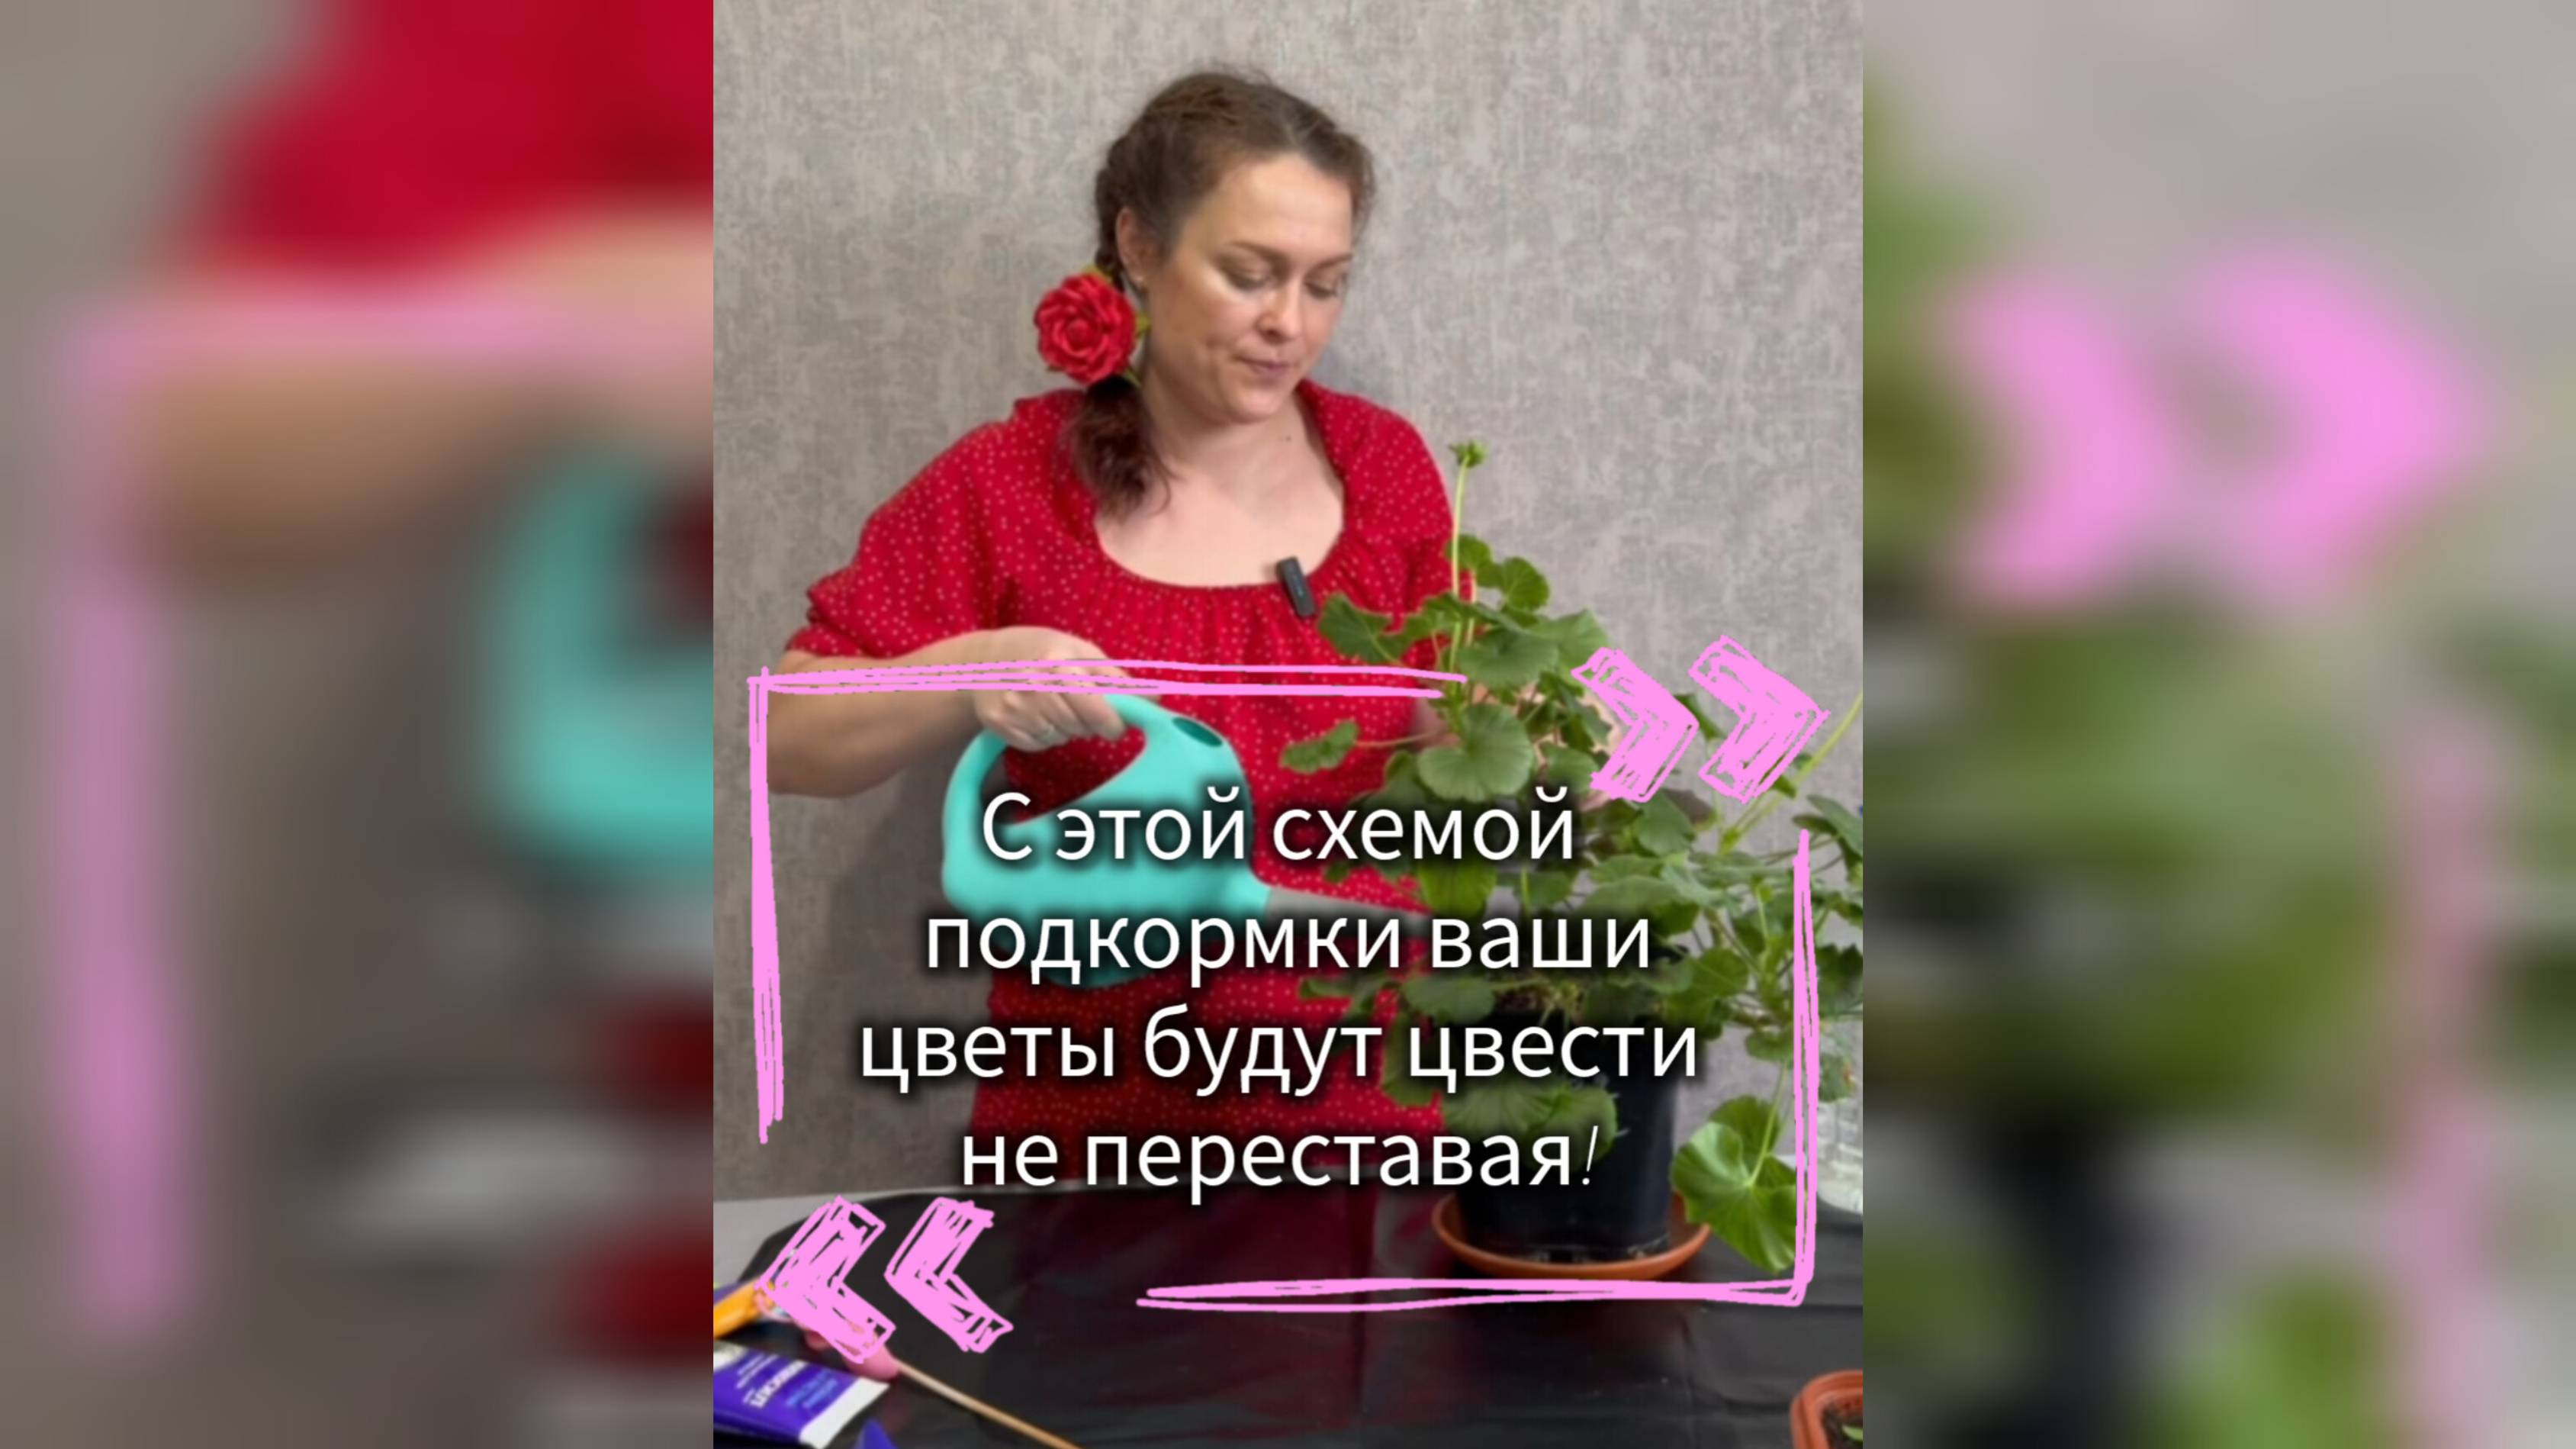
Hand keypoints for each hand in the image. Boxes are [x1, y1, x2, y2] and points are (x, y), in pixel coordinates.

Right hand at [970, 627, 1128, 750]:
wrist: (984, 659)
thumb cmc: (1044, 651)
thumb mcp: (1081, 652)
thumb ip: (1117, 679)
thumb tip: (1156, 699)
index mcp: (1058, 663)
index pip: (1096, 709)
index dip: (1112, 724)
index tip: (1116, 727)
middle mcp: (1033, 685)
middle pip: (1079, 727)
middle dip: (1089, 724)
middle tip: (1081, 709)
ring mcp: (1013, 706)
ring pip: (1060, 738)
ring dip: (1066, 730)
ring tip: (1054, 706)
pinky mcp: (998, 723)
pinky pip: (1038, 745)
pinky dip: (1045, 736)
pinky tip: (1036, 715)